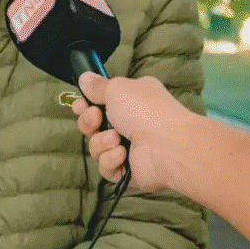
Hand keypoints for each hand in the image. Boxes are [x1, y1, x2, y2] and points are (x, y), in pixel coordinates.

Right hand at [71, 73, 192, 192]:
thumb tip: (84, 77)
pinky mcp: (127, 171)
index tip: (80, 105)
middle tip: (96, 119)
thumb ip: (98, 86)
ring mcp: (128, 148)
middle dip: (89, 122)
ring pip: (96, 147)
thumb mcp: (117, 89)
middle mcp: (129, 122)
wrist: (168, 146)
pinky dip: (111, 160)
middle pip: (93, 126)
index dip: (85, 105)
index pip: (99, 103)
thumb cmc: (144, 111)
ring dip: (102, 142)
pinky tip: (123, 155)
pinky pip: (106, 167)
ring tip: (117, 139)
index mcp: (130, 100)